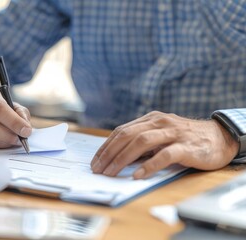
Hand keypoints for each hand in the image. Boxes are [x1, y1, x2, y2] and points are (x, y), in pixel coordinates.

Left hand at [91, 111, 238, 178]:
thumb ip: (143, 141)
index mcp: (150, 119)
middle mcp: (159, 122)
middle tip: (98, 169)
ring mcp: (173, 133)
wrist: (219, 137)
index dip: (106, 146)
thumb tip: (118, 157)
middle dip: (109, 153)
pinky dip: (149, 165)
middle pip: (127, 135)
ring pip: (141, 142)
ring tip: (111, 172)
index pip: (121, 131)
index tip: (95, 161)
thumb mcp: (161, 135)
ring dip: (122, 159)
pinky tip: (137, 175)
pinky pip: (165, 155)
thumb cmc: (185, 138)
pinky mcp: (186, 146)